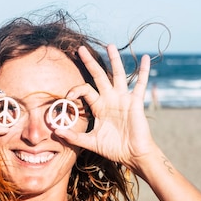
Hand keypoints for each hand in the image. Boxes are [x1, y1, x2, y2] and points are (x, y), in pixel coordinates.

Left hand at [56, 45, 154, 172]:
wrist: (133, 155)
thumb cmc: (114, 148)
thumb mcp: (91, 142)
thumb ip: (74, 137)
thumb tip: (56, 132)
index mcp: (99, 106)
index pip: (85, 90)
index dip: (75, 90)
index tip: (67, 96)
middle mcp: (110, 99)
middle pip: (99, 75)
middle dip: (90, 62)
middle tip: (80, 49)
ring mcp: (123, 98)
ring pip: (118, 75)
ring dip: (114, 60)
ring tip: (110, 45)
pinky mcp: (135, 102)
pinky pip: (140, 84)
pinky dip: (143, 71)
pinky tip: (145, 58)